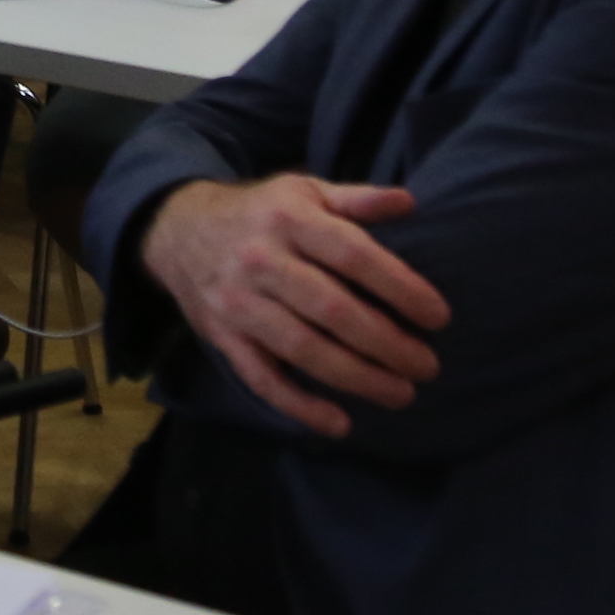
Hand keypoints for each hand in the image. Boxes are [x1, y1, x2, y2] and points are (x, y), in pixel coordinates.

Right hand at [136, 172, 448, 439]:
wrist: (176, 230)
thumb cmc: (259, 213)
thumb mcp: (304, 190)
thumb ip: (356, 199)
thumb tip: (410, 202)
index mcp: (289, 219)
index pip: (353, 255)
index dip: (400, 288)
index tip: (438, 317)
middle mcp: (262, 259)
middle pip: (333, 309)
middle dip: (387, 343)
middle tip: (428, 366)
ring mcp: (239, 302)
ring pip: (303, 348)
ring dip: (357, 377)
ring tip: (402, 394)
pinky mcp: (223, 337)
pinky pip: (262, 378)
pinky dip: (300, 405)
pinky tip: (339, 423)